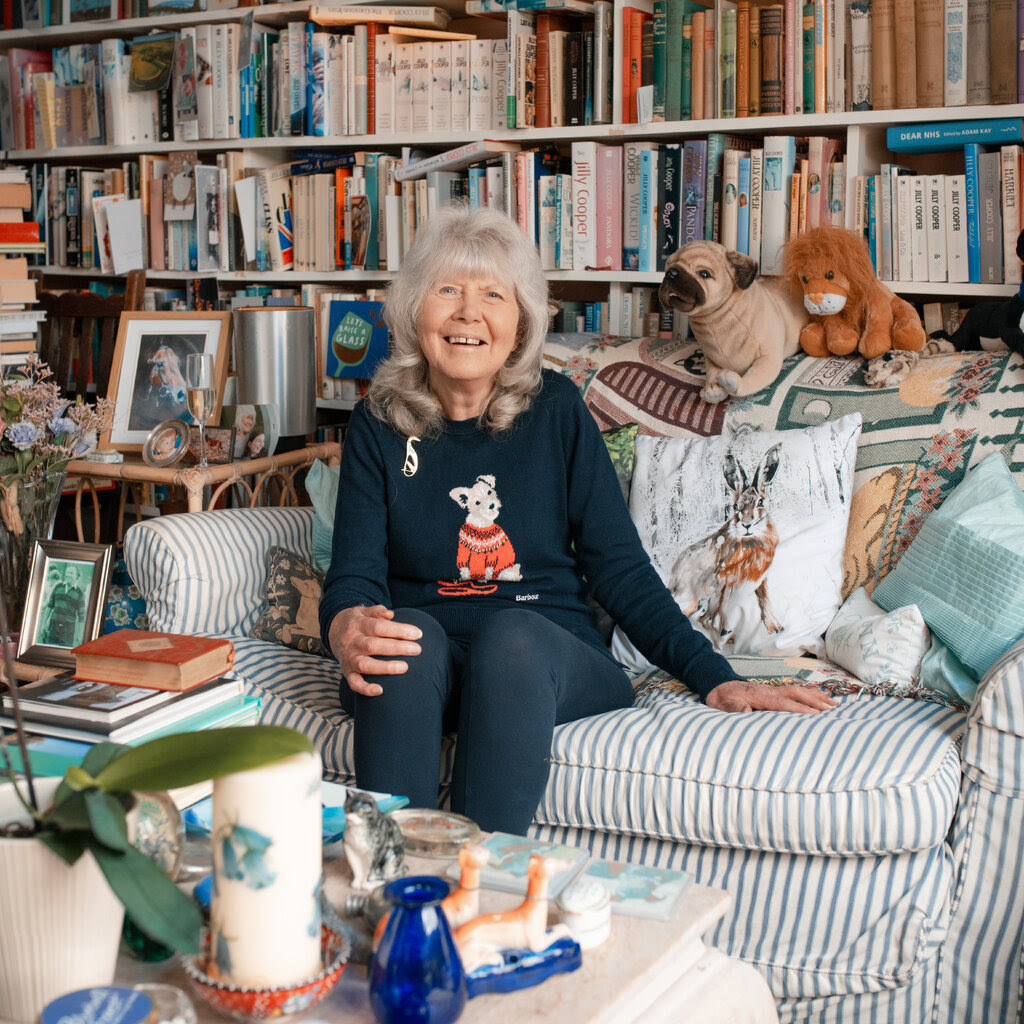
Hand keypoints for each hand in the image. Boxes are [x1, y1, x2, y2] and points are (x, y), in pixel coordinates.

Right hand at [328, 605, 422, 697]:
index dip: (399, 630)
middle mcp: (352, 642)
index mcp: (358, 624)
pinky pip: (354, 683)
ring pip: (365, 665)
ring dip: (385, 667)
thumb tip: (390, 614)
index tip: (418, 634)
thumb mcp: (364, 611)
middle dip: (397, 648)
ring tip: (405, 667)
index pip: (379, 627)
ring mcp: (348, 658)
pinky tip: (380, 691)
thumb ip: (377, 611)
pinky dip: (365, 689)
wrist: (333, 631)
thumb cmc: (358, 622)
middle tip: (418, 649)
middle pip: (373, 645)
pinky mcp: (346, 672)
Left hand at [705, 680, 836, 713]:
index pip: (784, 703)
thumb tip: (746, 710)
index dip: (799, 708)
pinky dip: (808, 693)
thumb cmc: (723, 699)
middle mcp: (770, 691)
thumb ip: (736, 708)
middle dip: (815, 701)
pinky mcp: (773, 691)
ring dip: (815, 696)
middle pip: (796, 694)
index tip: (815, 714)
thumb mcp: (726, 706)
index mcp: (761, 696)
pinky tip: (818, 696)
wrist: (718, 687)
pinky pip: (794, 690)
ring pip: (798, 691)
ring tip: (833, 703)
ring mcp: (773, 689)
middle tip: (832, 708)